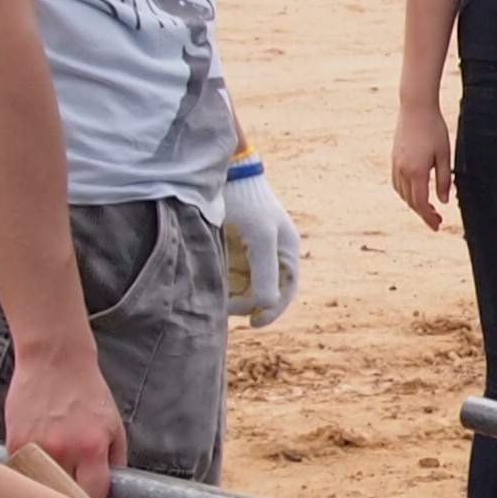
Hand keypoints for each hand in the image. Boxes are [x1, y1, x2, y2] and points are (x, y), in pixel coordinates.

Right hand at [4, 343, 128, 497]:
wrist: (55, 360)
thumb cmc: (88, 393)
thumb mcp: (114, 426)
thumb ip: (115, 462)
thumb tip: (113, 493)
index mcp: (92, 447)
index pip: (94, 496)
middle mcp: (63, 450)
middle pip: (64, 497)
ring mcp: (35, 447)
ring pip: (40, 488)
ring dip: (47, 491)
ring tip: (52, 487)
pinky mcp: (14, 441)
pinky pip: (21, 472)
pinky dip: (28, 475)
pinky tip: (35, 469)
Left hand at [218, 159, 301, 328]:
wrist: (224, 173)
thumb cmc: (248, 203)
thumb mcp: (260, 238)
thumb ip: (266, 272)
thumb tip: (268, 305)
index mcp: (285, 250)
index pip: (285, 291)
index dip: (272, 311)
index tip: (253, 324)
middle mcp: (271, 253)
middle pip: (262, 291)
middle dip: (245, 302)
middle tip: (224, 307)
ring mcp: (251, 250)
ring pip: (243, 284)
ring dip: (232, 294)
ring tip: (215, 296)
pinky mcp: (232, 246)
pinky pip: (229, 273)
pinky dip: (222, 282)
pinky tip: (210, 282)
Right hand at [391, 101, 453, 230]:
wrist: (415, 108)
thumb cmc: (434, 130)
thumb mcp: (444, 155)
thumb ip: (444, 180)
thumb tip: (444, 201)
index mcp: (417, 172)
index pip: (421, 203)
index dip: (428, 217)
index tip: (437, 226)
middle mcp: (403, 171)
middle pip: (410, 201)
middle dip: (423, 213)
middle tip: (437, 221)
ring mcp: (396, 164)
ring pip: (402, 193)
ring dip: (413, 204)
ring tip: (427, 208)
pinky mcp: (394, 158)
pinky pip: (396, 183)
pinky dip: (404, 193)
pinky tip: (414, 193)